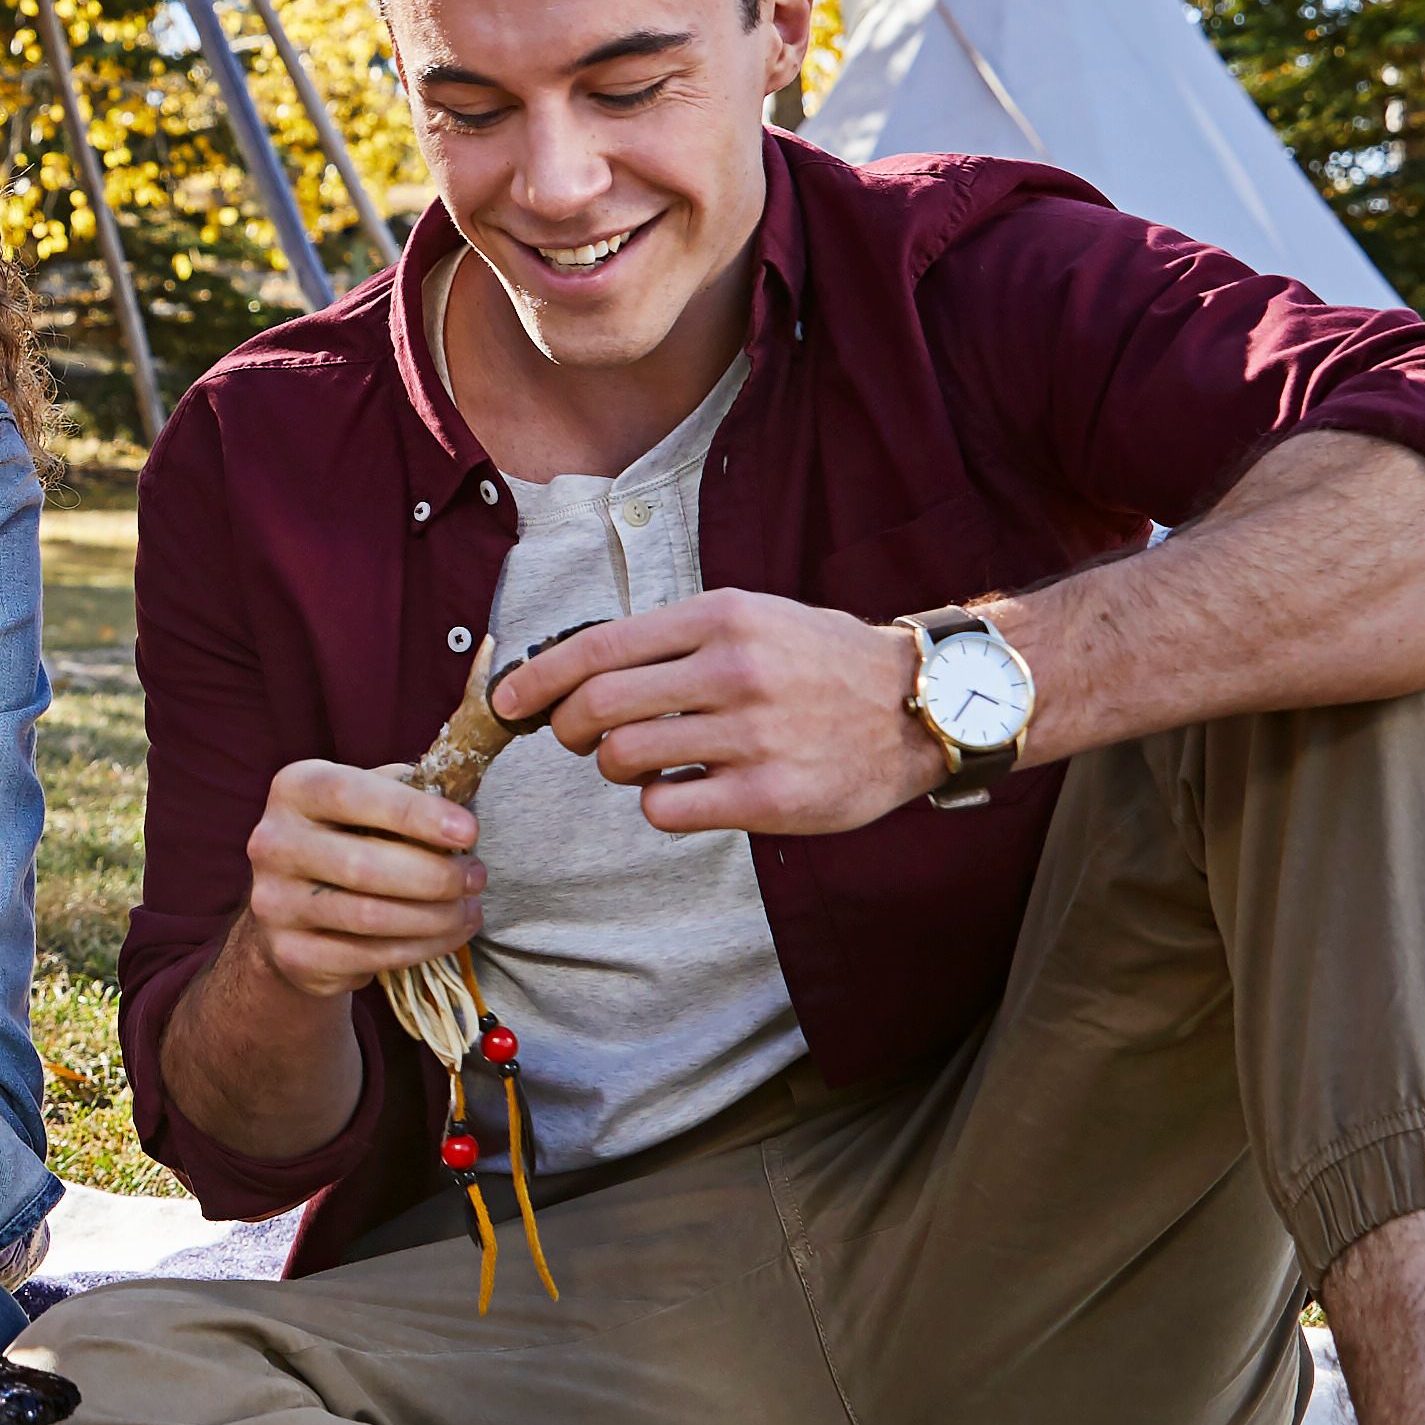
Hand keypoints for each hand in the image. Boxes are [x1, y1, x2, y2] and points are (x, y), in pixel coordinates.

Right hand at [232, 751, 483, 1008]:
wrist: (295, 907)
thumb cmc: (349, 838)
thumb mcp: (369, 801)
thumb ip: (408, 792)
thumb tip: (461, 801)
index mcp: (295, 789)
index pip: (352, 794)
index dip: (414, 813)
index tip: (469, 832)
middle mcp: (273, 843)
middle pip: (364, 865)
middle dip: (436, 876)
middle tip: (476, 877)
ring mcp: (274, 903)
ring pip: (371, 917)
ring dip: (436, 917)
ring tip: (470, 909)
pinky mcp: (291, 954)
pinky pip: (369, 957)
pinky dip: (421, 948)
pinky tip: (447, 935)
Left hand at [490, 590, 941, 840]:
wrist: (918, 707)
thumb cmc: (821, 661)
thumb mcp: (753, 617)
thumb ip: (675, 638)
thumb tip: (579, 669)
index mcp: (721, 617)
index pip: (597, 647)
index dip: (537, 679)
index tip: (506, 702)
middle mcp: (733, 671)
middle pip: (597, 706)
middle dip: (567, 729)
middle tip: (576, 739)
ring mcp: (752, 736)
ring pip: (624, 759)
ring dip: (617, 766)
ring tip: (649, 760)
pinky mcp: (768, 796)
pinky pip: (665, 807)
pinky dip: (658, 802)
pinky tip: (686, 790)